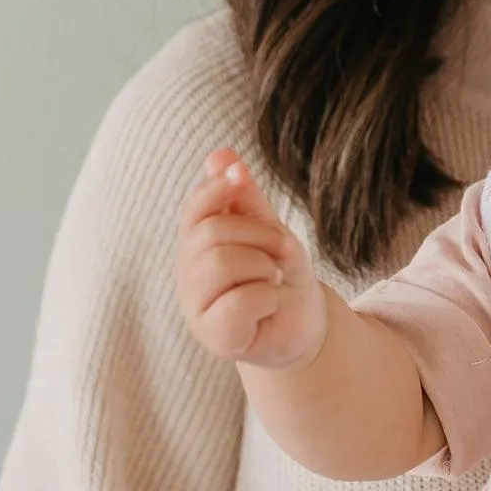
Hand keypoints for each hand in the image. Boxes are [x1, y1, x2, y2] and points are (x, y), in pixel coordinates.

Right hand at [174, 150, 325, 368]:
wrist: (304, 323)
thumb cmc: (280, 274)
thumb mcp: (268, 229)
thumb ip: (243, 197)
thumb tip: (220, 154)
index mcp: (196, 245)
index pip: (193, 211)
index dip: (214, 188)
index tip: (239, 175)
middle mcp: (187, 274)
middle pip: (210, 234)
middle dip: (260, 234)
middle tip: (284, 250)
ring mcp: (196, 307)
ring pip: (221, 264)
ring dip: (264, 265)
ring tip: (275, 277)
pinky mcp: (214, 336)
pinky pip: (240, 301)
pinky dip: (269, 296)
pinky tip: (271, 303)